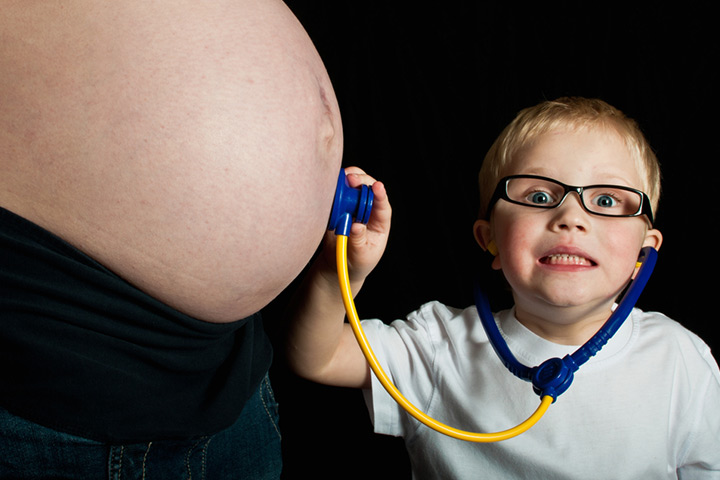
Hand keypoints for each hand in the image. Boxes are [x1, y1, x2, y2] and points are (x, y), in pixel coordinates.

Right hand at [319, 167, 390, 286]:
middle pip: (368, 187)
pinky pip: (335, 192)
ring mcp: (352, 206)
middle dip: (361, 180)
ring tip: (339, 183)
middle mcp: (367, 210)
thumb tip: (356, 226)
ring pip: (352, 185)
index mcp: (379, 222)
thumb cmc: (355, 261)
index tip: (378, 187)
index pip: (382, 206)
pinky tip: (328, 189)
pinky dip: (332, 187)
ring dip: (346, 180)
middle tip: (351, 179)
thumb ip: (359, 241)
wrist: (338, 264)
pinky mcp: (337, 206)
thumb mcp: (360, 256)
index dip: (380, 195)